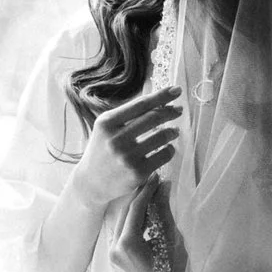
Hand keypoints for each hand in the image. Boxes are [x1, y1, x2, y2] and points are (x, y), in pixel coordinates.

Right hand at [67, 86, 181, 210]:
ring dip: (172, 132)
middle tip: (179, 110)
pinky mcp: (137, 173)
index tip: (176, 90)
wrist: (91, 181)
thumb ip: (127, 115)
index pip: (140, 105)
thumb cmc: (103, 149)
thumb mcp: (107, 128)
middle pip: (152, 118)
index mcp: (106, 122)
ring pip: (161, 137)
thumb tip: (159, 102)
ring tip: (174, 131)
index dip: (161, 96)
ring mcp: (126, 156)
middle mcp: (115, 138)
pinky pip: (163, 156)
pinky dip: (170, 150)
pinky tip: (168, 149)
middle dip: (170, 112)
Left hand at [111, 176, 184, 271]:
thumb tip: (164, 188)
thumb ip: (164, 213)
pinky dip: (133, 222)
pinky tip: (145, 213)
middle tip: (153, 182)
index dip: (147, 192)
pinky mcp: (115, 259)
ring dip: (136, 209)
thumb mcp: (172, 240)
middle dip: (139, 197)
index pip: (136, 210)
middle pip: (125, 214)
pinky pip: (122, 233)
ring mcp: (112, 255)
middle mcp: (114, 249)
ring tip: (151, 194)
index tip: (156, 178)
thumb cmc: (177, 271)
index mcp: (127, 245)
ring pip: (122, 223)